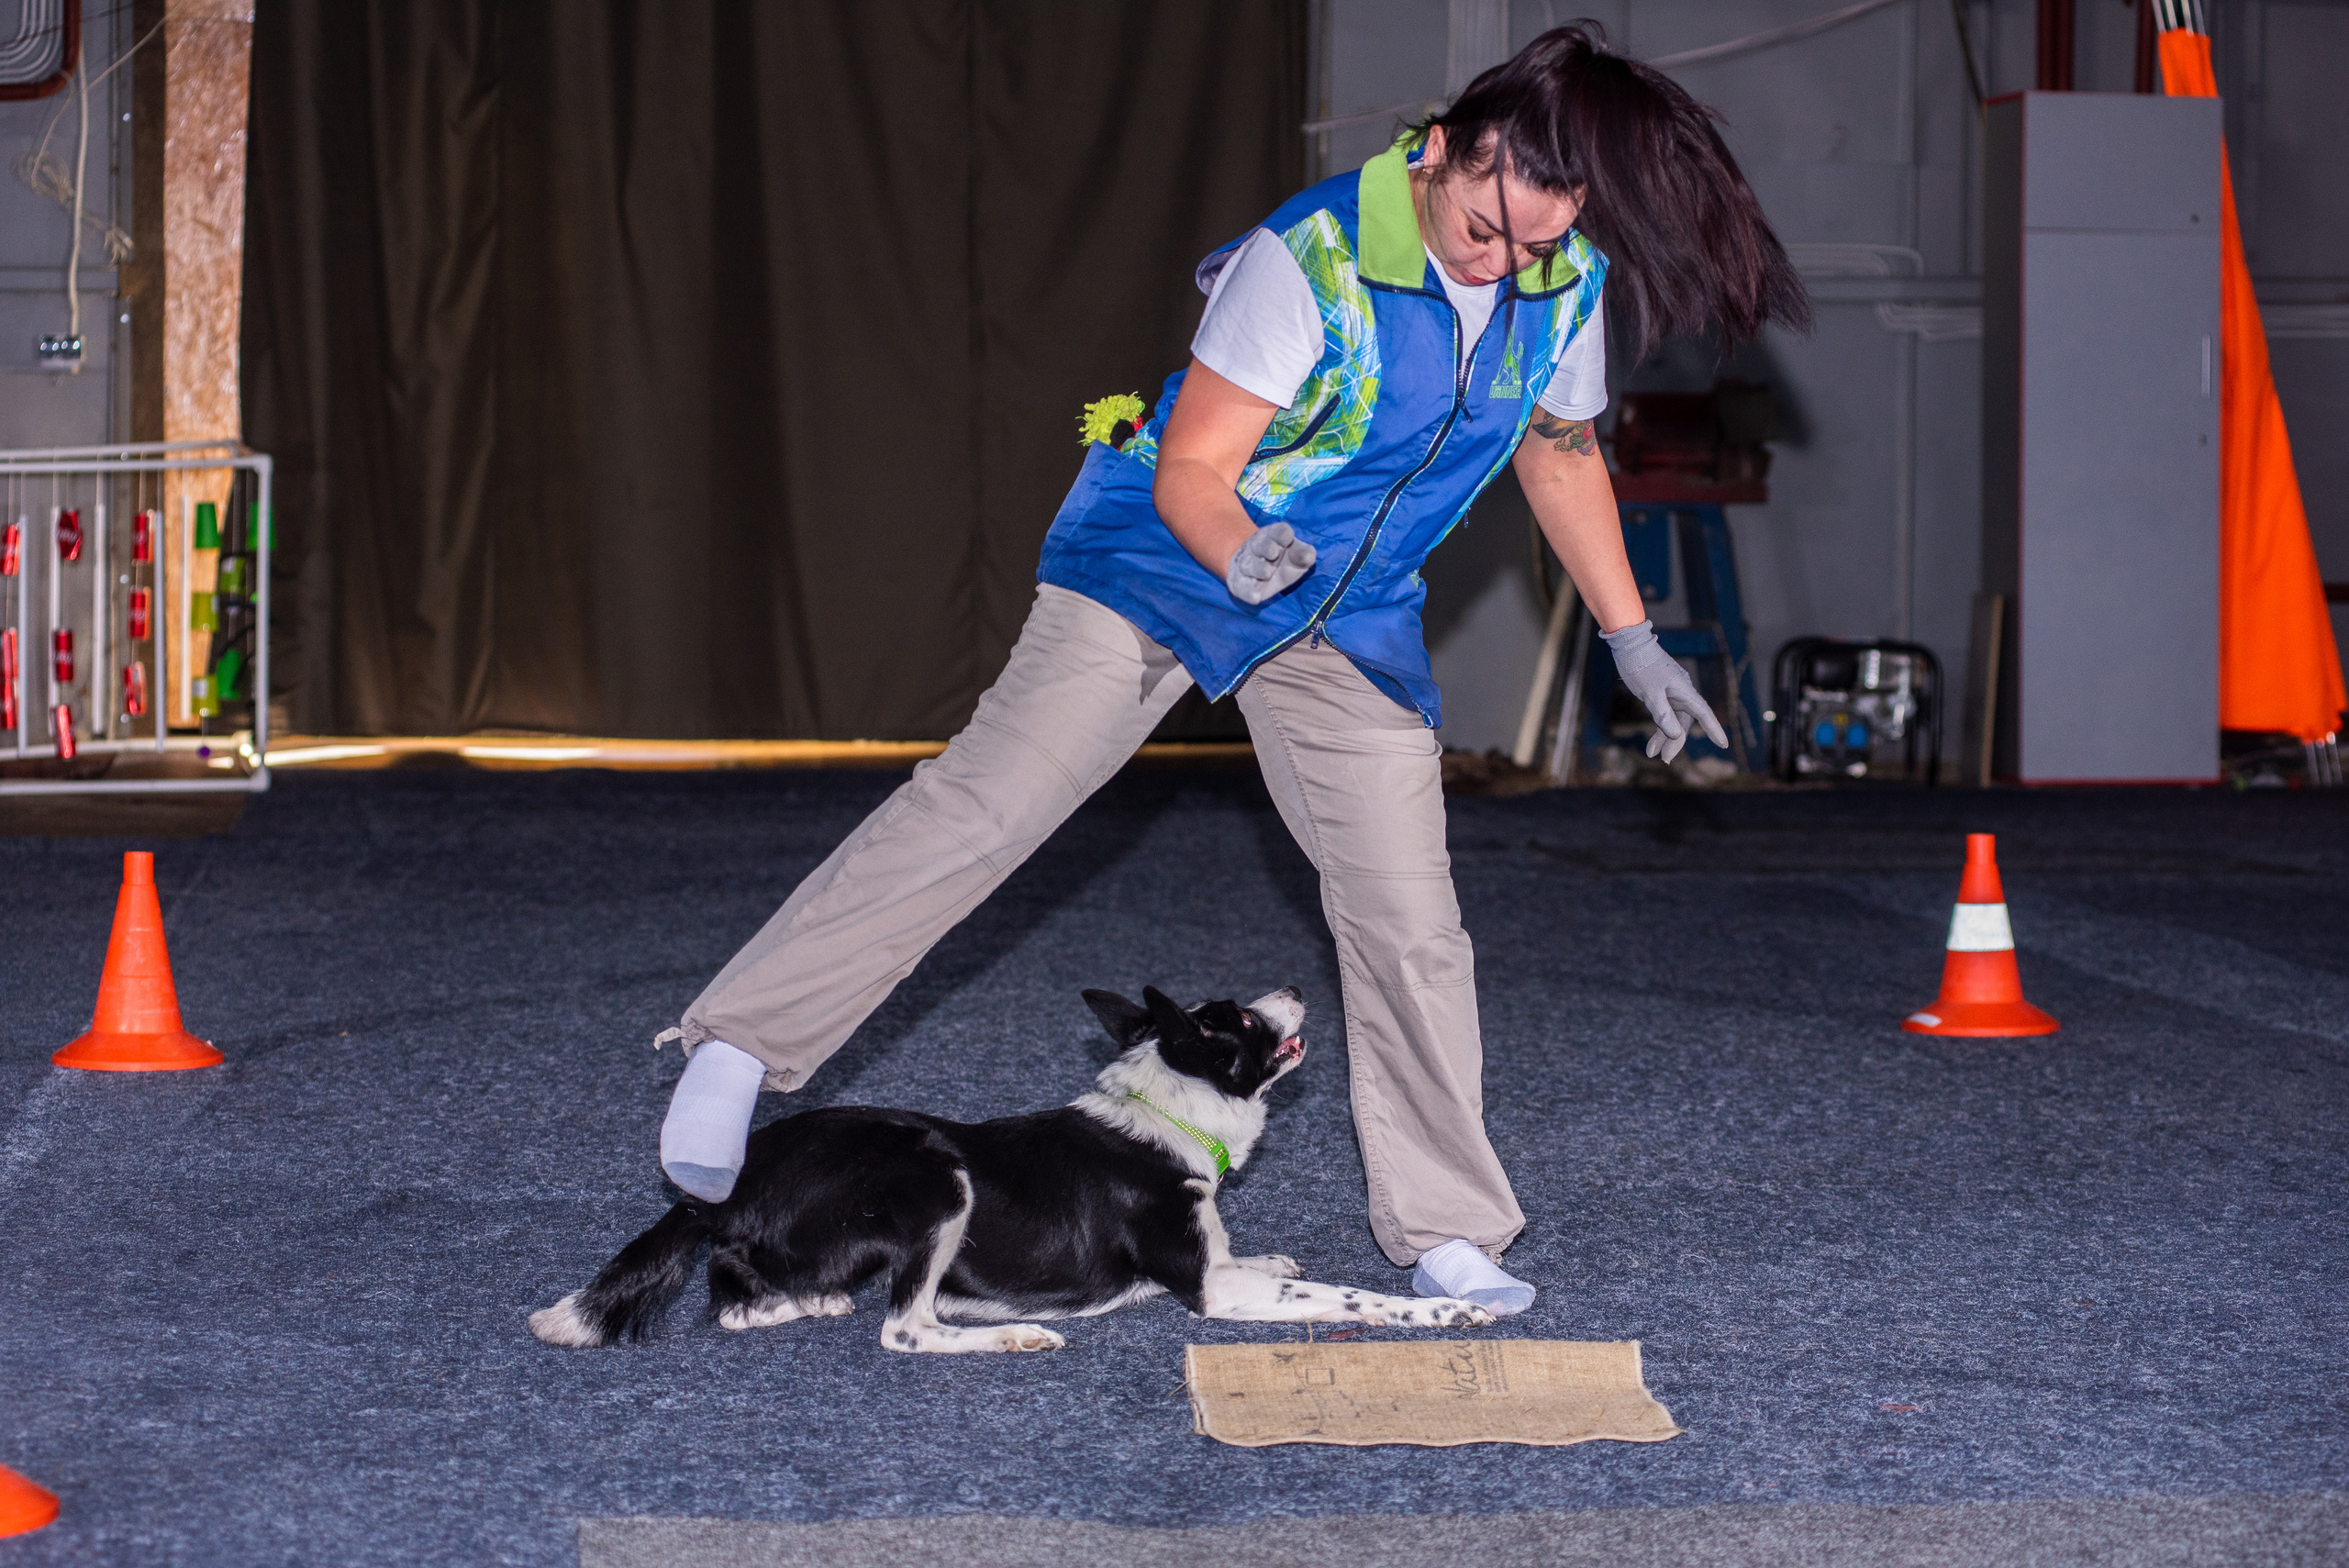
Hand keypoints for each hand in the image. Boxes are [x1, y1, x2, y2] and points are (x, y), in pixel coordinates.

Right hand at [1225, 522, 1315, 604]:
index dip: (1282, 534)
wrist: (1257, 573)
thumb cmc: (1282, 561)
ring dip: (1258, 568)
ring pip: (1248, 564)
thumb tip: (1308, 556)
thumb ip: (1305, 554)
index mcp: (1272, 536)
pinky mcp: (1239, 582)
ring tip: (1267, 574)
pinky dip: (1248, 592)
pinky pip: (1241, 586)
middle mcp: (1256, 547)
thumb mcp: (1296, 556)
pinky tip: (1256, 597)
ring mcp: (1246, 564)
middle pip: (1260, 544)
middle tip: (1274, 554)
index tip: (1288, 541)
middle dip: (1266, 547)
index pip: (1278, 531)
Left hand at [1601, 619, 1728, 762]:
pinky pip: (1663, 715)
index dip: (1713, 729)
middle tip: (1665, 760)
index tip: (1723, 744)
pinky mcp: (1660, 693)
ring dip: (1664, 738)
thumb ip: (1663, 714)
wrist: (1629, 644)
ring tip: (1652, 754)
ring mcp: (1671, 693)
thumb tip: (1677, 735)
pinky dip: (1658, 729)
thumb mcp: (1650, 693)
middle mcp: (1681, 693)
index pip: (1704, 713)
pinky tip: (1650, 745)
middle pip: (1685, 722)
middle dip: (1676, 742)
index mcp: (1684, 691)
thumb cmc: (1641, 666)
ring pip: (1673, 721)